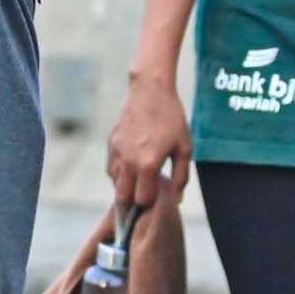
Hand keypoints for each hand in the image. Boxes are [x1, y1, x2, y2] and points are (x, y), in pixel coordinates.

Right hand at [106, 65, 193, 210]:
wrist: (150, 91)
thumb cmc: (172, 119)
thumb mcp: (184, 148)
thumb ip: (180, 177)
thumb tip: (176, 199)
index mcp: (147, 165)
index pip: (142, 200)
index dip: (151, 202)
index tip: (159, 195)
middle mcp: (128, 162)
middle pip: (123, 197)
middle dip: (134, 199)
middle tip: (147, 192)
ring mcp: (116, 152)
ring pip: (115, 183)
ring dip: (126, 185)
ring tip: (141, 177)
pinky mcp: (111, 144)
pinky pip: (111, 168)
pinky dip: (120, 172)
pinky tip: (133, 164)